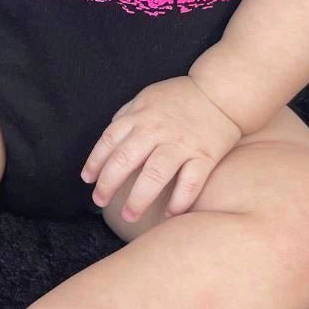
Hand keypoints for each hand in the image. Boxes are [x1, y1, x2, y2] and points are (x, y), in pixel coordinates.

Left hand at [80, 76, 242, 221]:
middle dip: (109, 184)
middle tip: (100, 202)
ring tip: (129, 216)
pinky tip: (169, 216)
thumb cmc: (180, 97)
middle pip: (126, 159)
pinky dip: (179, 201)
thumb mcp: (146, 97)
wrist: (220, 92)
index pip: (109, 140)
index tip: (88, 180)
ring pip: (155, 174)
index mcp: (140, 115)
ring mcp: (182, 144)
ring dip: (139, 198)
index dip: (95, 161)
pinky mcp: (204, 156)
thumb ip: (127, 116)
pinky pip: (190, 183)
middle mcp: (157, 130)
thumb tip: (109, 140)